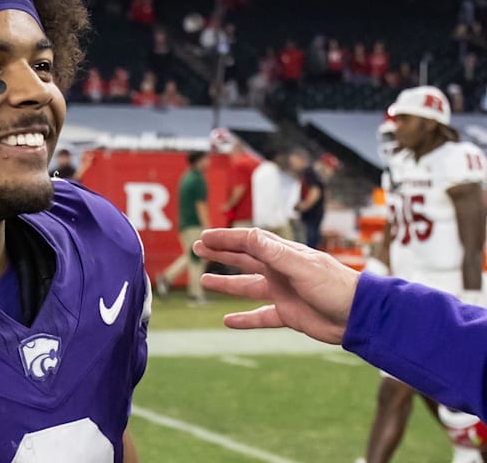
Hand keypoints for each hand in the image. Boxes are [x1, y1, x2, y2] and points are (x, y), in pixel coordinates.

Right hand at [194, 228, 360, 344]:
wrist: (360, 316)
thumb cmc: (335, 287)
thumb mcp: (302, 267)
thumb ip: (274, 253)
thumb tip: (249, 236)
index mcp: (284, 255)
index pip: (249, 242)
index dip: (226, 239)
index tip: (205, 238)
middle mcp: (280, 271)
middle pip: (244, 259)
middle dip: (221, 253)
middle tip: (198, 248)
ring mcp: (283, 292)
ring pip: (247, 286)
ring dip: (226, 284)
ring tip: (204, 281)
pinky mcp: (287, 314)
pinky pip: (260, 316)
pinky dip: (244, 319)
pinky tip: (227, 322)